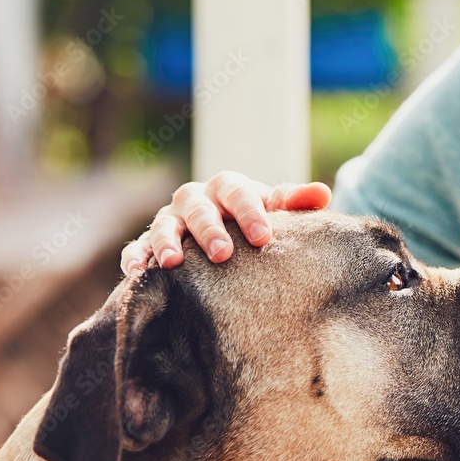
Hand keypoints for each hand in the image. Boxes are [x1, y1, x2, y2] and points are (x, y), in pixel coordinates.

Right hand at [121, 171, 330, 275]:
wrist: (228, 229)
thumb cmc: (256, 220)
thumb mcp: (276, 210)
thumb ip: (297, 202)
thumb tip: (324, 193)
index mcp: (228, 187)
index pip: (238, 193)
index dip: (249, 213)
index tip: (263, 238)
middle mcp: (196, 199)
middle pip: (200, 210)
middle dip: (210, 231)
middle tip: (223, 254)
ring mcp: (171, 220)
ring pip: (164, 226)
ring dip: (166, 242)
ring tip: (172, 262)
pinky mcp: (151, 242)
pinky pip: (138, 247)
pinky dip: (136, 256)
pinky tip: (138, 272)